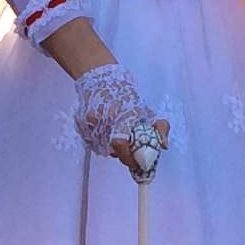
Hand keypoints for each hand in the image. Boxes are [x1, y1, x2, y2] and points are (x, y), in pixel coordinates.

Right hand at [71, 62, 169, 176]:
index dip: (129, 159)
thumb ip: (159, 128)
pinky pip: (93, 143)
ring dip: (112, 148)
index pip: (121, 146)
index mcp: (118, 117)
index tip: (137, 164)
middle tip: (130, 150)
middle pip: (113, 151)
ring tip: (118, 135)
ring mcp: (88, 125)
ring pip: (103, 148)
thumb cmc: (125, 94)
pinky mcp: (80, 126)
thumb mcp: (146, 110)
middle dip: (123, 154)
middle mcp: (101, 122)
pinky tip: (107, 132)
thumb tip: (163, 146)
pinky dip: (102, 142)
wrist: (100, 80)